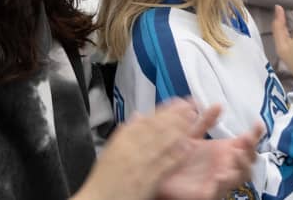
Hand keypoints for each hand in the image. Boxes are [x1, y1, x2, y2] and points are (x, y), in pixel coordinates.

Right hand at [76, 99, 203, 199]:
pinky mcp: (148, 179)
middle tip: (190, 106)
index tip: (177, 101)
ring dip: (180, 128)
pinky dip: (177, 154)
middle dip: (176, 115)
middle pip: (157, 127)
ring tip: (193, 118)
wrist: (99, 199)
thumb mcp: (112, 149)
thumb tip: (138, 116)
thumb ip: (127, 132)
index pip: (147, 120)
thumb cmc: (105, 178)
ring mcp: (141, 163)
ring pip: (163, 141)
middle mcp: (132, 148)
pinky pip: (165, 164)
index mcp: (122, 139)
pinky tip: (188, 146)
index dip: (165, 109)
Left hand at [157, 115, 260, 199]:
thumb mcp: (192, 135)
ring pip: (243, 174)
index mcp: (226, 150)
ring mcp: (221, 179)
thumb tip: (217, 105)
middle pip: (250, 158)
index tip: (257, 124)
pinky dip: (224, 182)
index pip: (247, 142)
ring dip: (243, 165)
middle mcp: (227, 164)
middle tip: (246, 140)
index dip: (256, 133)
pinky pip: (222, 190)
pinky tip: (219, 176)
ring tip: (236, 155)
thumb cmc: (179, 158)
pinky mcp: (210, 192)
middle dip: (252, 149)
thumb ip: (205, 122)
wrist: (161, 177)